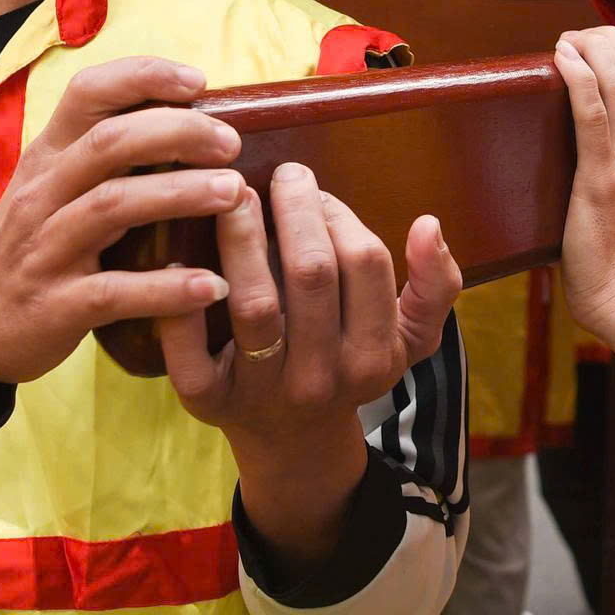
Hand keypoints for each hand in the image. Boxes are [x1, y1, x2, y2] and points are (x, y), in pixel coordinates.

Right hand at [0, 57, 245, 387]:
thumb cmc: (31, 243)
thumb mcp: (52, 186)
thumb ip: (105, 154)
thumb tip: (190, 119)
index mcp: (48, 156)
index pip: (88, 93)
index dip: (144, 77)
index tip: (199, 80)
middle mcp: (43, 194)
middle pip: (110, 143)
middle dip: (178, 133)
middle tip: (230, 142)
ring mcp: (46, 250)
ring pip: (113, 206)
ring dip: (180, 193)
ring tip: (234, 192)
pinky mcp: (56, 306)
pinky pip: (115, 292)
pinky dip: (167, 289)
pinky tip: (213, 285)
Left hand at [160, 164, 460, 572]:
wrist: (293, 440)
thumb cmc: (350, 364)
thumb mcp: (409, 338)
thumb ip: (436, 285)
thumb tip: (429, 225)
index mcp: (373, 358)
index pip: (364, 262)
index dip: (340, 213)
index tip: (317, 189)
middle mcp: (321, 380)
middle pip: (312, 275)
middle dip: (295, 211)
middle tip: (282, 174)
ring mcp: (262, 393)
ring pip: (254, 303)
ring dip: (242, 237)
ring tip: (233, 194)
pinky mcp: (207, 401)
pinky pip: (189, 352)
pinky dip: (182, 304)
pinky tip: (179, 256)